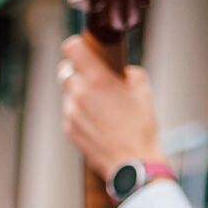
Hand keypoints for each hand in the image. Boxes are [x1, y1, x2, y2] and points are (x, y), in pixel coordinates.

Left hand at [59, 36, 166, 178]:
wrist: (132, 161)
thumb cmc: (141, 125)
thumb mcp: (143, 89)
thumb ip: (127, 72)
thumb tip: (120, 71)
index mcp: (97, 79)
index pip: (71, 48)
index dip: (75, 46)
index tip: (81, 48)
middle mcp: (79, 94)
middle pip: (64, 71)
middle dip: (75, 70)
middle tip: (90, 76)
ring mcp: (71, 113)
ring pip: (68, 94)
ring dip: (79, 94)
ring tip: (100, 106)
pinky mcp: (68, 129)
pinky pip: (70, 113)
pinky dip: (79, 112)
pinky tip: (97, 121)